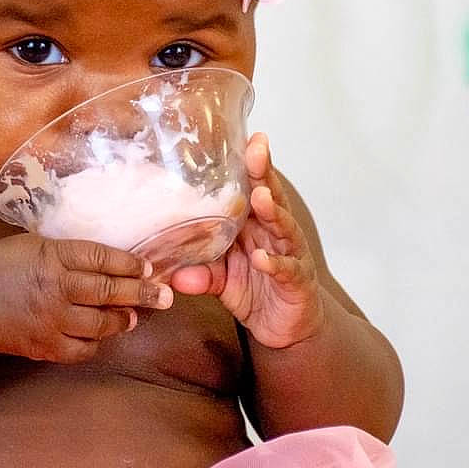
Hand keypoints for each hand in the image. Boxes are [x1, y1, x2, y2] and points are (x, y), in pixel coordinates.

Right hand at [0, 234, 172, 362]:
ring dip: (123, 320)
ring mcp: (51, 321)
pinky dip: (97, 342)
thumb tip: (110, 258)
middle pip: (110, 291)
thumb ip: (68, 250)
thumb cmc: (0, 267)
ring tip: (134, 316)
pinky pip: (83, 349)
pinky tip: (102, 335)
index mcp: (52, 256)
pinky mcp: (45, 347)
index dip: (129, 263)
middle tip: (165, 296)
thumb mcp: (34, 244)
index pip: (102, 258)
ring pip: (102, 323)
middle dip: (143, 293)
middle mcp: (56, 288)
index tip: (147, 267)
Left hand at [171, 133, 325, 348]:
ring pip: (284, 228)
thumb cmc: (256, 292)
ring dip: (273, 212)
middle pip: (271, 197)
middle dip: (264, 173)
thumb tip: (172, 275)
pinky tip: (264, 257)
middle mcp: (275, 233)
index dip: (250, 165)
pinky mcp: (297, 282)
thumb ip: (199, 274)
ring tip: (261, 198)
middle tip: (257, 150)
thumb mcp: (221, 281)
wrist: (285, 329)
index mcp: (256, 225)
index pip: (253, 188)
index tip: (246, 138)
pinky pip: (286, 269)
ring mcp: (290, 255)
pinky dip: (275, 263)